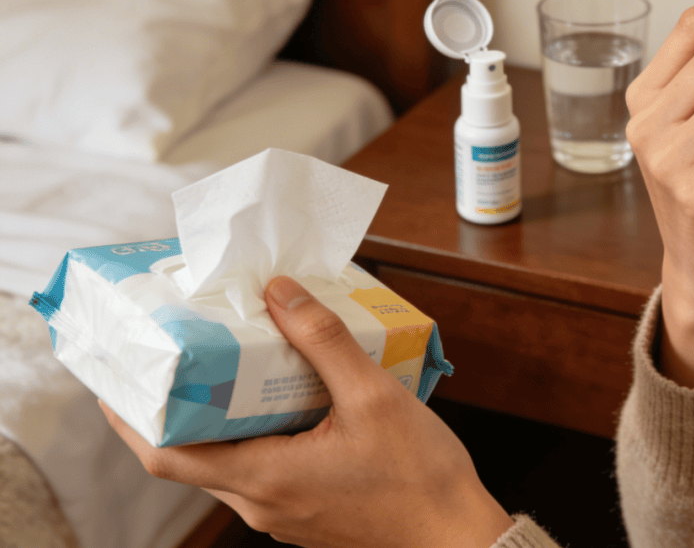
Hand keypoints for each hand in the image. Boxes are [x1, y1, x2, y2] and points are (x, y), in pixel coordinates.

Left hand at [102, 276, 514, 547]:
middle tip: (173, 355)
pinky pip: (261, 469)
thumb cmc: (419, 475)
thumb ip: (322, 341)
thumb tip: (279, 293)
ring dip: (218, 419)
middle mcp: (262, 503)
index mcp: (265, 478)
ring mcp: (283, 512)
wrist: (458, 536)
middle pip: (191, 457)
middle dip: (175, 407)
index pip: (167, 456)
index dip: (130, 419)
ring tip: (229, 365)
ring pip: (228, 462)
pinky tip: (285, 397)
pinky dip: (254, 432)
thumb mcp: (372, 396)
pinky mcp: (305, 512)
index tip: (112, 379)